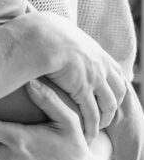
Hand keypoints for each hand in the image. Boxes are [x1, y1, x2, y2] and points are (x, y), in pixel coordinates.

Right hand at [29, 14, 125, 140]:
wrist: (41, 37)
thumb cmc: (43, 30)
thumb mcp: (59, 27)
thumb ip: (63, 33)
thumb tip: (54, 28)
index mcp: (95, 50)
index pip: (113, 69)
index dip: (112, 82)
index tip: (108, 92)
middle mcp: (100, 64)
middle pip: (118, 87)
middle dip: (114, 102)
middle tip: (106, 113)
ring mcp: (95, 77)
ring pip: (109, 103)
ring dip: (105, 117)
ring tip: (97, 127)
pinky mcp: (83, 90)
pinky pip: (92, 113)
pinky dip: (91, 125)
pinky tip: (87, 133)